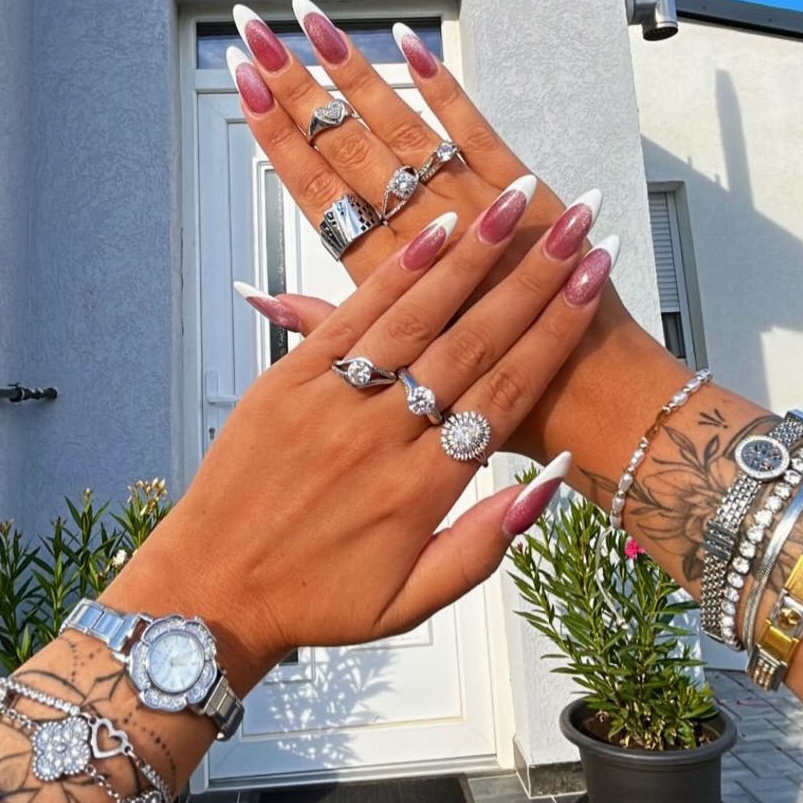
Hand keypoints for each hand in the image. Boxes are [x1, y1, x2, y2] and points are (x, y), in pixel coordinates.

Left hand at [103, 174, 615, 692]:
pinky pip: (350, 315)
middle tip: (578, 219)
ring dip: (472, 253)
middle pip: (474, 342)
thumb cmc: (317, 600)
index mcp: (421, 493)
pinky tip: (436, 230)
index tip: (594, 279)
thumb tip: (550, 482)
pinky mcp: (287, 380)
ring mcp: (331, 403)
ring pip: (416, 315)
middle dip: (533, 276)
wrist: (208, 591)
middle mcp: (380, 439)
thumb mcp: (412, 603)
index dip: (556, 332)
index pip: (507, 393)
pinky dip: (396, 272)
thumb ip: (484, 545)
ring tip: (517, 199)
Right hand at [225, 0, 684, 476]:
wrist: (591, 402)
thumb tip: (259, 294)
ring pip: (398, 129)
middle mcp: (421, 241)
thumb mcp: (387, 378)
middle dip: (295, 86)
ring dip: (354, 71)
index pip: (311, 191)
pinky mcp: (524, 198)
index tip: (241, 85)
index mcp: (382, 284)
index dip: (273, 135)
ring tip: (314, 21)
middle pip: (343, 149)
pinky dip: (442, 85)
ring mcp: (473, 212)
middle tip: (258, 31)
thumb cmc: (492, 399)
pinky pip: (473, 130)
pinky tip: (410, 42)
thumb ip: (322, 326)